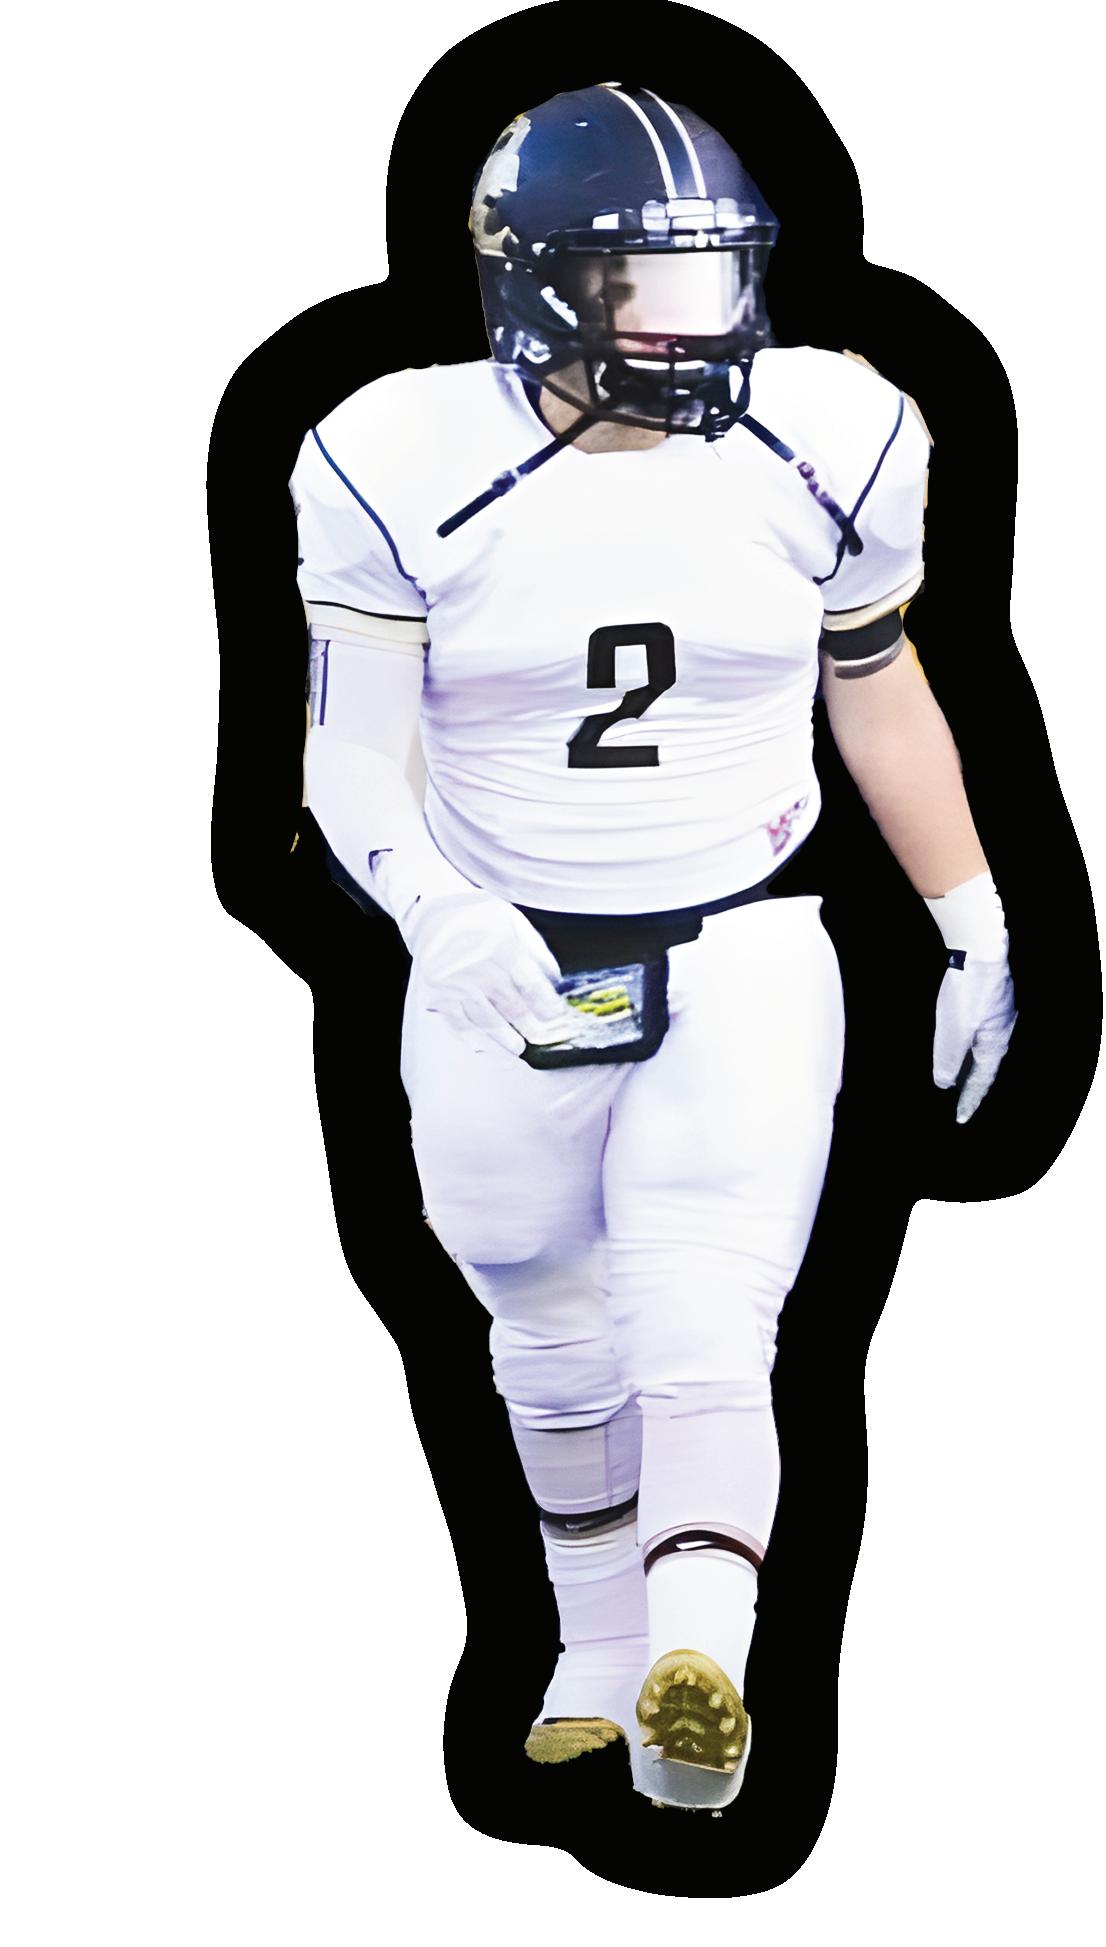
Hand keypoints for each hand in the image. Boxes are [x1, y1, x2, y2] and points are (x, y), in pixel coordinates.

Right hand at [404, 890, 575, 1053]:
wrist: (431, 912)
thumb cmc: (478, 915)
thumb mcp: (512, 919)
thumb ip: (535, 949)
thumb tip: (554, 981)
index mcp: (500, 944)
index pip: (529, 982)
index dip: (545, 1003)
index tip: (556, 1017)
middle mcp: (477, 965)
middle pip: (510, 1004)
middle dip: (529, 1025)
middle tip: (542, 1038)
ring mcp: (455, 982)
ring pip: (485, 1017)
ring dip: (504, 1036)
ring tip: (518, 1047)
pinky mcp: (437, 992)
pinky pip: (456, 1021)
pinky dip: (470, 1036)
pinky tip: (482, 1046)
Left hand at [933, 948, 1016, 1122]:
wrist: (980, 949)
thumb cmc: (967, 991)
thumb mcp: (953, 1031)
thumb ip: (948, 1060)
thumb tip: (944, 1084)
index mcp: (994, 1045)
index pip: (981, 1081)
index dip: (969, 1100)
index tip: (960, 1118)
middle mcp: (1001, 1032)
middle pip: (985, 1067)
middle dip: (972, 1086)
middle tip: (961, 1104)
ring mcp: (998, 1015)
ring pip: (983, 1049)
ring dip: (970, 1066)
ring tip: (958, 1080)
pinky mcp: (990, 1000)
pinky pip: (980, 1032)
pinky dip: (968, 1045)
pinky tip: (960, 1043)